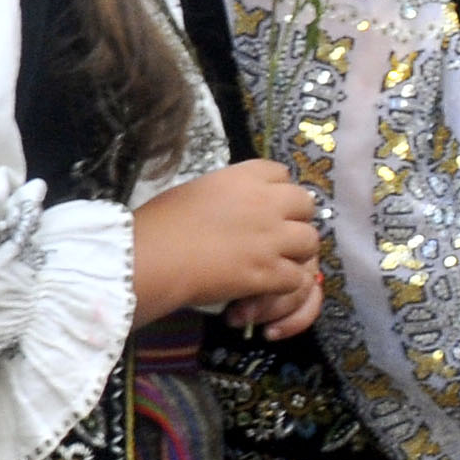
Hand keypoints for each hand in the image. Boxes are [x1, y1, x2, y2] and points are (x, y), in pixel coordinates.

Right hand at [132, 159, 319, 325]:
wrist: (149, 258)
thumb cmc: (158, 224)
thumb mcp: (194, 192)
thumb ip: (225, 194)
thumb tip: (234, 204)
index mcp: (243, 178)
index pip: (280, 172)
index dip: (277, 189)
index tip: (267, 203)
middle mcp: (265, 203)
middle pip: (305, 204)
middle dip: (296, 219)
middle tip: (278, 235)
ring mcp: (271, 238)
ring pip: (310, 242)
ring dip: (296, 254)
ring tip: (275, 263)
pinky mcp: (269, 271)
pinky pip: (298, 277)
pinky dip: (284, 285)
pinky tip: (263, 287)